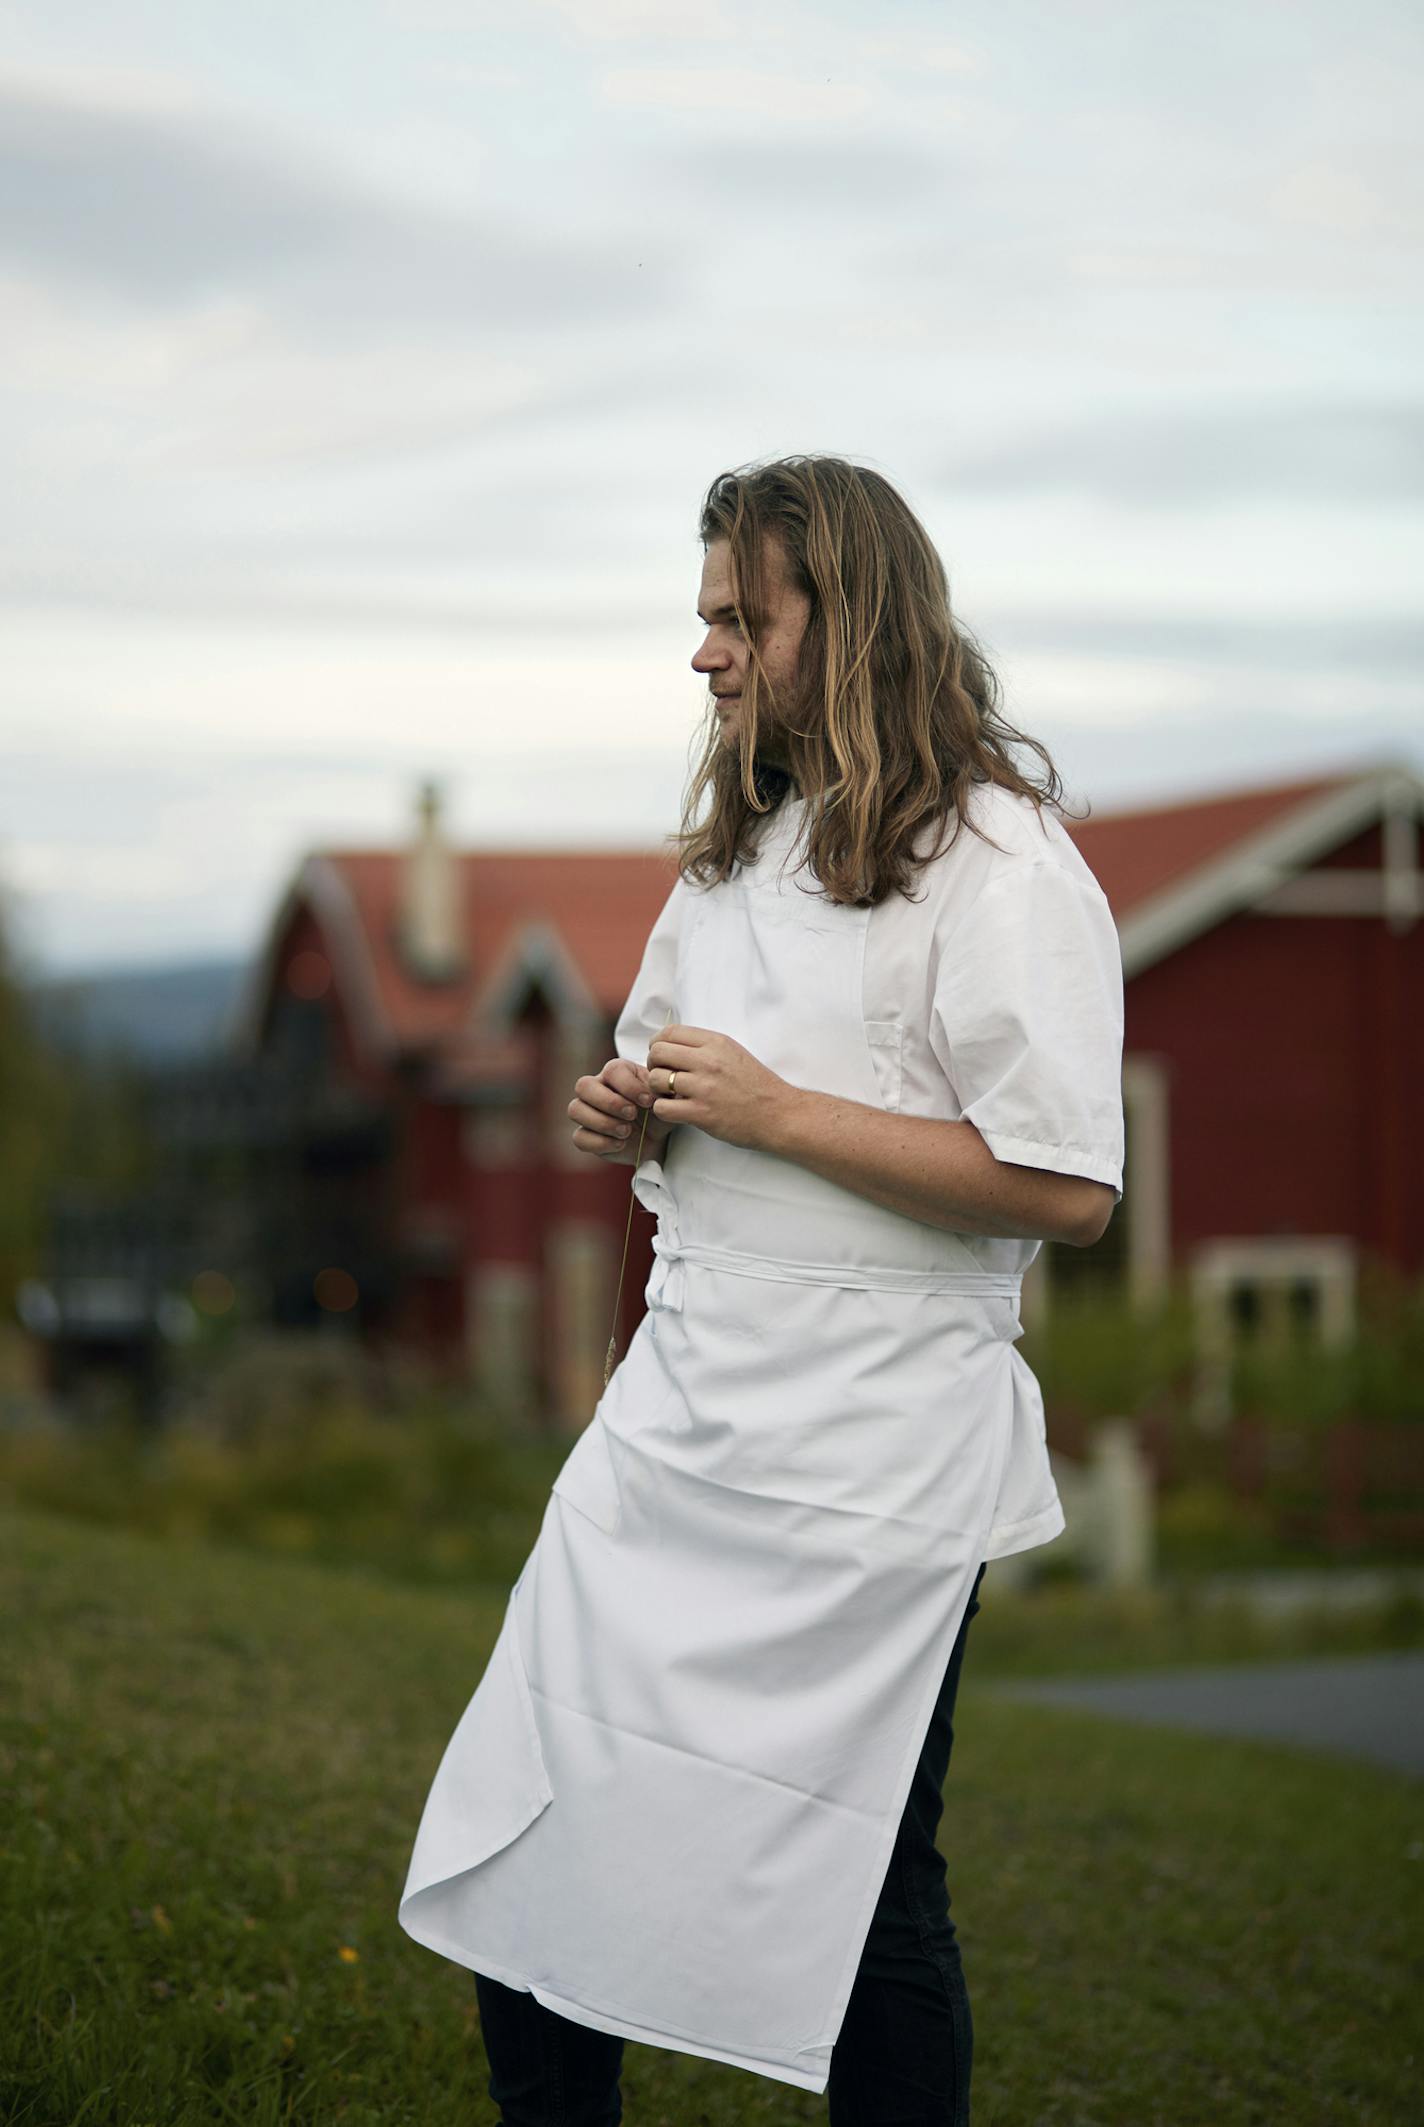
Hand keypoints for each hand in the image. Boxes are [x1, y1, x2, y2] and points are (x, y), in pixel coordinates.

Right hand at [569, 1056, 674, 1165]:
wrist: (657, 1137)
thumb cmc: (660, 1110)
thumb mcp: (668, 1097)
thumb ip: (666, 1087)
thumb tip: (664, 1082)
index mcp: (618, 1072)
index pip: (612, 1070)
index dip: (629, 1086)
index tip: (648, 1101)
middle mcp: (597, 1087)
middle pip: (583, 1085)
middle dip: (609, 1102)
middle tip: (632, 1114)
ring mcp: (588, 1111)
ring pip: (575, 1109)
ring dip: (602, 1123)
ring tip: (627, 1131)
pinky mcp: (586, 1134)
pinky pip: (579, 1137)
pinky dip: (600, 1142)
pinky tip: (620, 1143)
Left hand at [645, 1025, 794, 1150]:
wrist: (779, 1114)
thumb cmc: (756, 1085)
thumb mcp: (733, 1052)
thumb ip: (705, 1046)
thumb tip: (671, 1043)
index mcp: (716, 1042)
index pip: (669, 1032)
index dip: (657, 1043)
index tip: (662, 1055)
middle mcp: (708, 1061)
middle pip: (657, 1053)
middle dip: (654, 1065)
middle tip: (664, 1076)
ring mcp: (704, 1087)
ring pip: (656, 1079)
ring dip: (658, 1089)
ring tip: (671, 1095)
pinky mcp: (701, 1113)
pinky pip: (662, 1107)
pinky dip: (663, 1110)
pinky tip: (676, 1110)